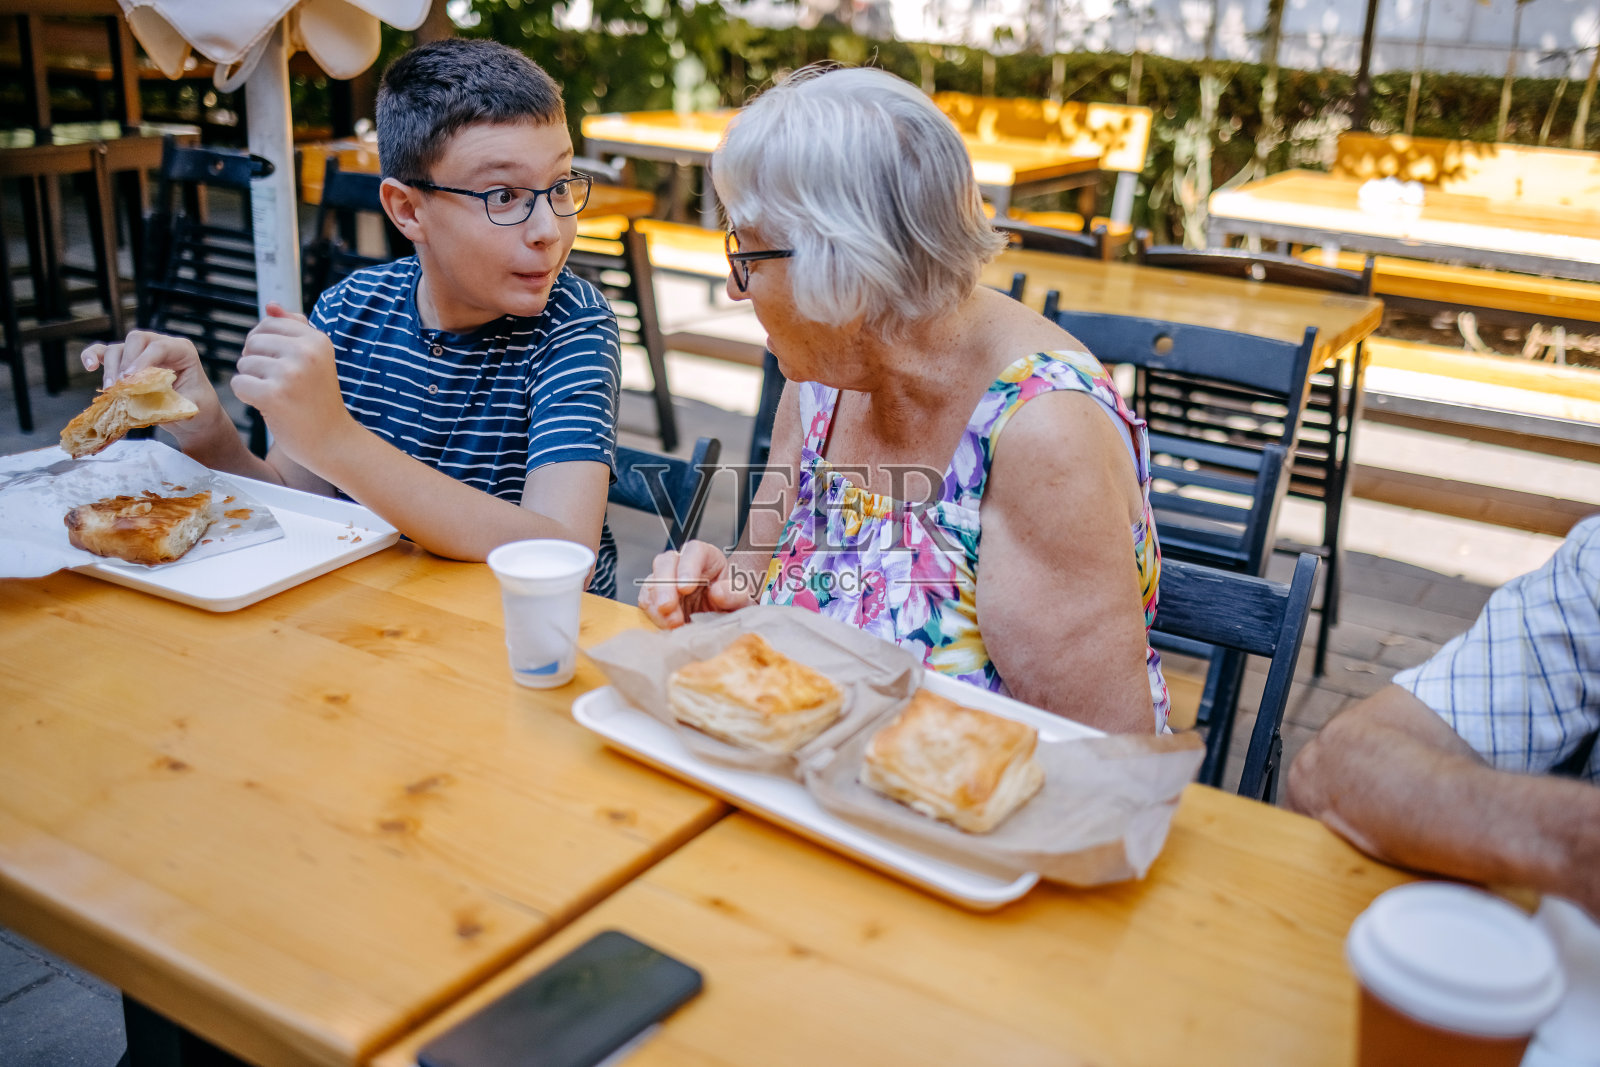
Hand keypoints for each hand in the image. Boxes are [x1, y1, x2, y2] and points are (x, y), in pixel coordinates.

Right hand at [80, 330, 228, 447]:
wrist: (194, 418)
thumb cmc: (199, 408)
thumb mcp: (194, 407)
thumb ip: (174, 402)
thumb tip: (149, 403)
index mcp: (182, 350)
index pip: (160, 346)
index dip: (144, 360)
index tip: (132, 378)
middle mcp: (159, 345)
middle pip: (136, 340)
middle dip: (126, 361)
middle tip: (122, 386)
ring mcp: (140, 354)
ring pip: (118, 349)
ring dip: (110, 367)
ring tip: (112, 389)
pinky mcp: (125, 364)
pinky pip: (103, 353)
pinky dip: (92, 356)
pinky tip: (88, 366)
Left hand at [232, 304, 355, 465]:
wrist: (333, 442)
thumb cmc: (320, 401)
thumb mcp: (315, 359)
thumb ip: (294, 329)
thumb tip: (270, 305)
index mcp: (317, 339)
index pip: (268, 324)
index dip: (265, 345)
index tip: (282, 365)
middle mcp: (306, 352)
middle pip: (253, 341)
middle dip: (256, 362)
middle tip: (278, 383)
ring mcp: (290, 373)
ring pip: (244, 363)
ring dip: (252, 380)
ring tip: (276, 396)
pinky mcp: (274, 395)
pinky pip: (239, 384)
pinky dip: (247, 397)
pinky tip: (268, 406)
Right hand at [638, 540, 757, 627]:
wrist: (722, 620)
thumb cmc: (732, 604)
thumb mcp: (741, 600)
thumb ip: (734, 594)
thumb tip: (717, 592)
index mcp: (706, 556)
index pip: (694, 551)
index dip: (688, 566)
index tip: (686, 588)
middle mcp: (682, 563)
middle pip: (666, 562)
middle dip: (665, 585)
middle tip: (668, 607)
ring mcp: (666, 580)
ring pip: (652, 580)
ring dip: (656, 602)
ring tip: (671, 623)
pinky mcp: (656, 597)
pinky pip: (646, 600)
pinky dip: (651, 613)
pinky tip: (663, 625)